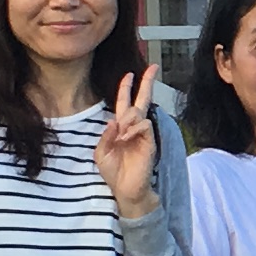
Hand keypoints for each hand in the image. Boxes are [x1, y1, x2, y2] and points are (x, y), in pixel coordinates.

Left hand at [94, 73, 162, 217]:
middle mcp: (134, 127)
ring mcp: (143, 133)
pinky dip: (133, 129)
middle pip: (142, 99)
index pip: (125, 103)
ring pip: (138, 111)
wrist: (126, 189)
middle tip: (154, 67)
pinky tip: (127, 138)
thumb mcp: (101, 153)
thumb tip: (114, 120)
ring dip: (127, 120)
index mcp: (121, 128)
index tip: (129, 74)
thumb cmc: (113, 172)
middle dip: (147, 82)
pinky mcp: (150, 141)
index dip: (126, 88)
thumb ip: (106, 135)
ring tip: (122, 136)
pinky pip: (143, 124)